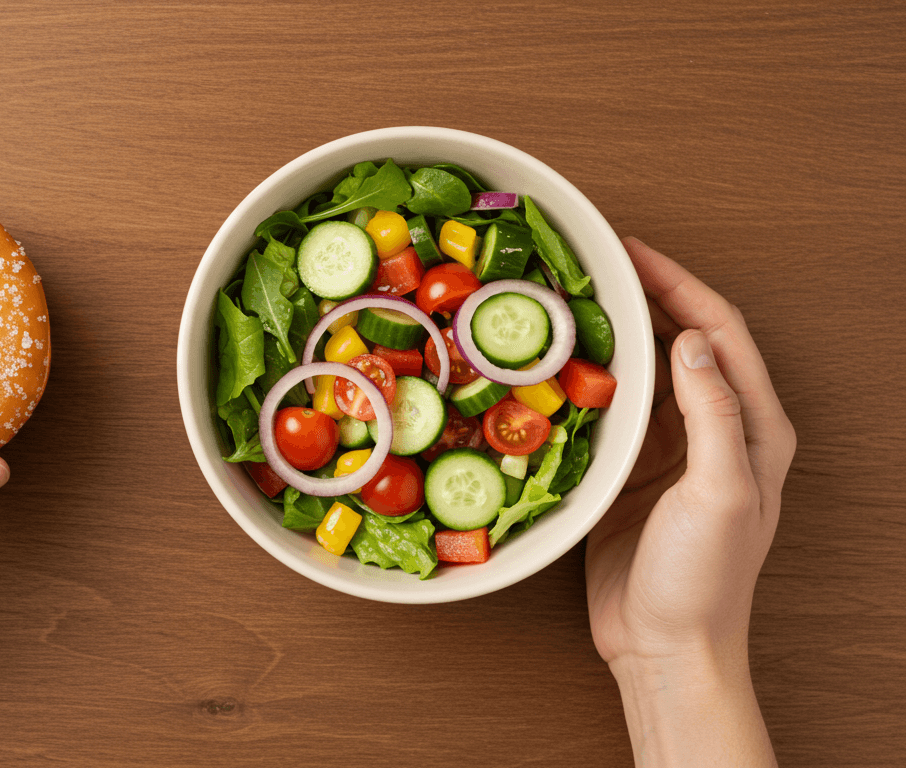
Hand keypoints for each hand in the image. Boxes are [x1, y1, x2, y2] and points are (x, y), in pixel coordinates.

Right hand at [586, 237, 793, 766]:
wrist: (664, 645)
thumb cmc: (703, 579)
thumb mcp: (719, 494)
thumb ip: (713, 415)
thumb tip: (689, 342)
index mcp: (754, 426)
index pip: (719, 331)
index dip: (679, 281)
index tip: (632, 249)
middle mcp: (716, 427)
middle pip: (681, 337)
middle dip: (643, 292)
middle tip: (592, 260)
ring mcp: (672, 448)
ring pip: (644, 367)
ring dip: (613, 330)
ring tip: (570, 296)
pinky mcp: (632, 469)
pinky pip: (613, 406)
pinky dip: (589, 376)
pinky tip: (557, 362)